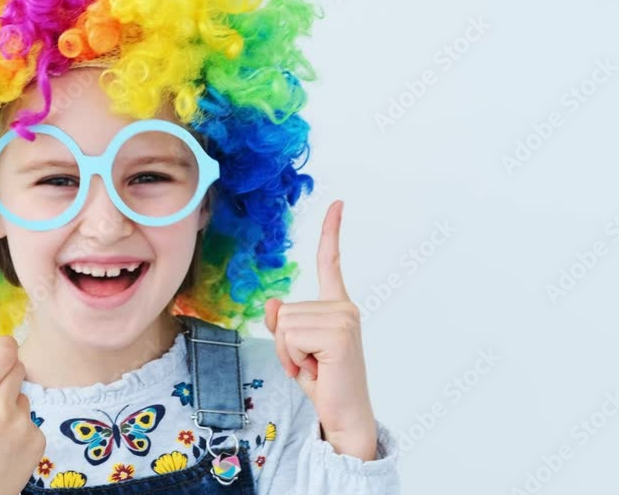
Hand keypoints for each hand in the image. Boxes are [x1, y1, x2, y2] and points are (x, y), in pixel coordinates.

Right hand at [0, 335, 45, 494]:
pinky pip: (32, 421)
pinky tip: (8, 447)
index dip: (6, 347)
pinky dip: (22, 430)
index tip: (7, 346)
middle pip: (18, 369)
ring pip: (23, 398)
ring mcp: (22, 425)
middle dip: (9, 375)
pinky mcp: (37, 439)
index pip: (1, 355)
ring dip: (13, 408)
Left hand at [264, 200, 377, 459]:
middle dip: (285, 342)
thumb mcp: (296, 348)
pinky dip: (293, 358)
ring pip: (284, 324)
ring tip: (313, 367)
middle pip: (284, 309)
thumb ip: (283, 323)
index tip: (338, 203)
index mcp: (338, 306)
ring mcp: (343, 319)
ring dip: (289, 352)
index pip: (331, 262)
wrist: (345, 415)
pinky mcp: (338, 334)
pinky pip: (291, 336)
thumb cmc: (324, 381)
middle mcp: (344, 307)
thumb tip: (273, 303)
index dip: (332, 231)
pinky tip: (316, 369)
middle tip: (308, 362)